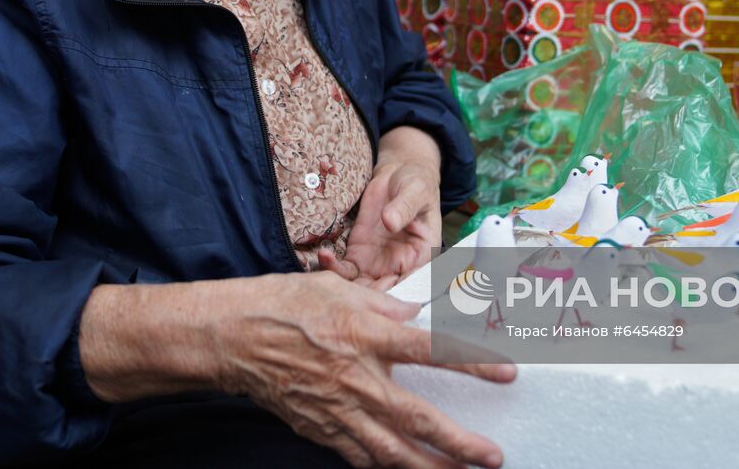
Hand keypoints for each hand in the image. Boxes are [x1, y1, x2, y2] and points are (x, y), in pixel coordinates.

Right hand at [218, 271, 514, 467]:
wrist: (231, 336)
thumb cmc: (282, 303)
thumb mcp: (337, 287)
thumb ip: (382, 304)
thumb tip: (414, 314)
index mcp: (365, 334)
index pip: (432, 350)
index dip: (474, 362)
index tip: (507, 372)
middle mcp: (356, 377)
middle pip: (418, 418)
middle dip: (460, 443)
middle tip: (493, 456)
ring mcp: (337, 409)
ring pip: (392, 451)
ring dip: (431, 468)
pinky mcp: (320, 428)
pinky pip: (360, 457)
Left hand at [333, 128, 442, 283]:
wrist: (396, 173)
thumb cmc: (416, 182)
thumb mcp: (415, 191)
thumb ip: (404, 208)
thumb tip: (390, 221)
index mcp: (422, 256)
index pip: (414, 283)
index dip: (399, 294)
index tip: (381, 293)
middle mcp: (400, 265)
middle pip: (385, 292)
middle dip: (367, 297)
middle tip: (348, 292)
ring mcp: (378, 262)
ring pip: (362, 287)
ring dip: (346, 287)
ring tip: (331, 271)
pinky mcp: (358, 253)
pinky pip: (344, 269)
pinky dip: (333, 267)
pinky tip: (323, 255)